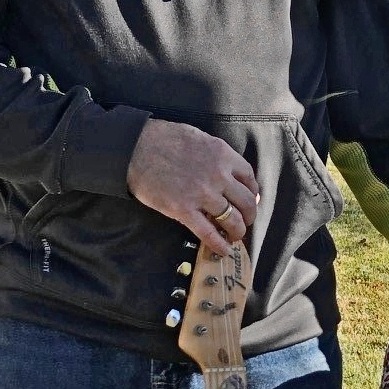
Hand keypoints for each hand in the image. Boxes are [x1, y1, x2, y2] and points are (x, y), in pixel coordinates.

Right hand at [126, 119, 257, 254]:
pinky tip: (224, 250)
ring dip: (237, 231)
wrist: (135, 148)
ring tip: (235, 236)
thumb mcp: (198, 137)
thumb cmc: (163, 138)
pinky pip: (208, 232)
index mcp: (222, 154)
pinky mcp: (183, 210)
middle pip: (246, 201)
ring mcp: (202, 194)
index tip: (251, 199)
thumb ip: (216, 154)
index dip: (253, 192)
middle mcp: (218, 175)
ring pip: (232, 220)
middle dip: (249, 215)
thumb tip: (227, 170)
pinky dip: (219, 244)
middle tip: (246, 221)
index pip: (249, 177)